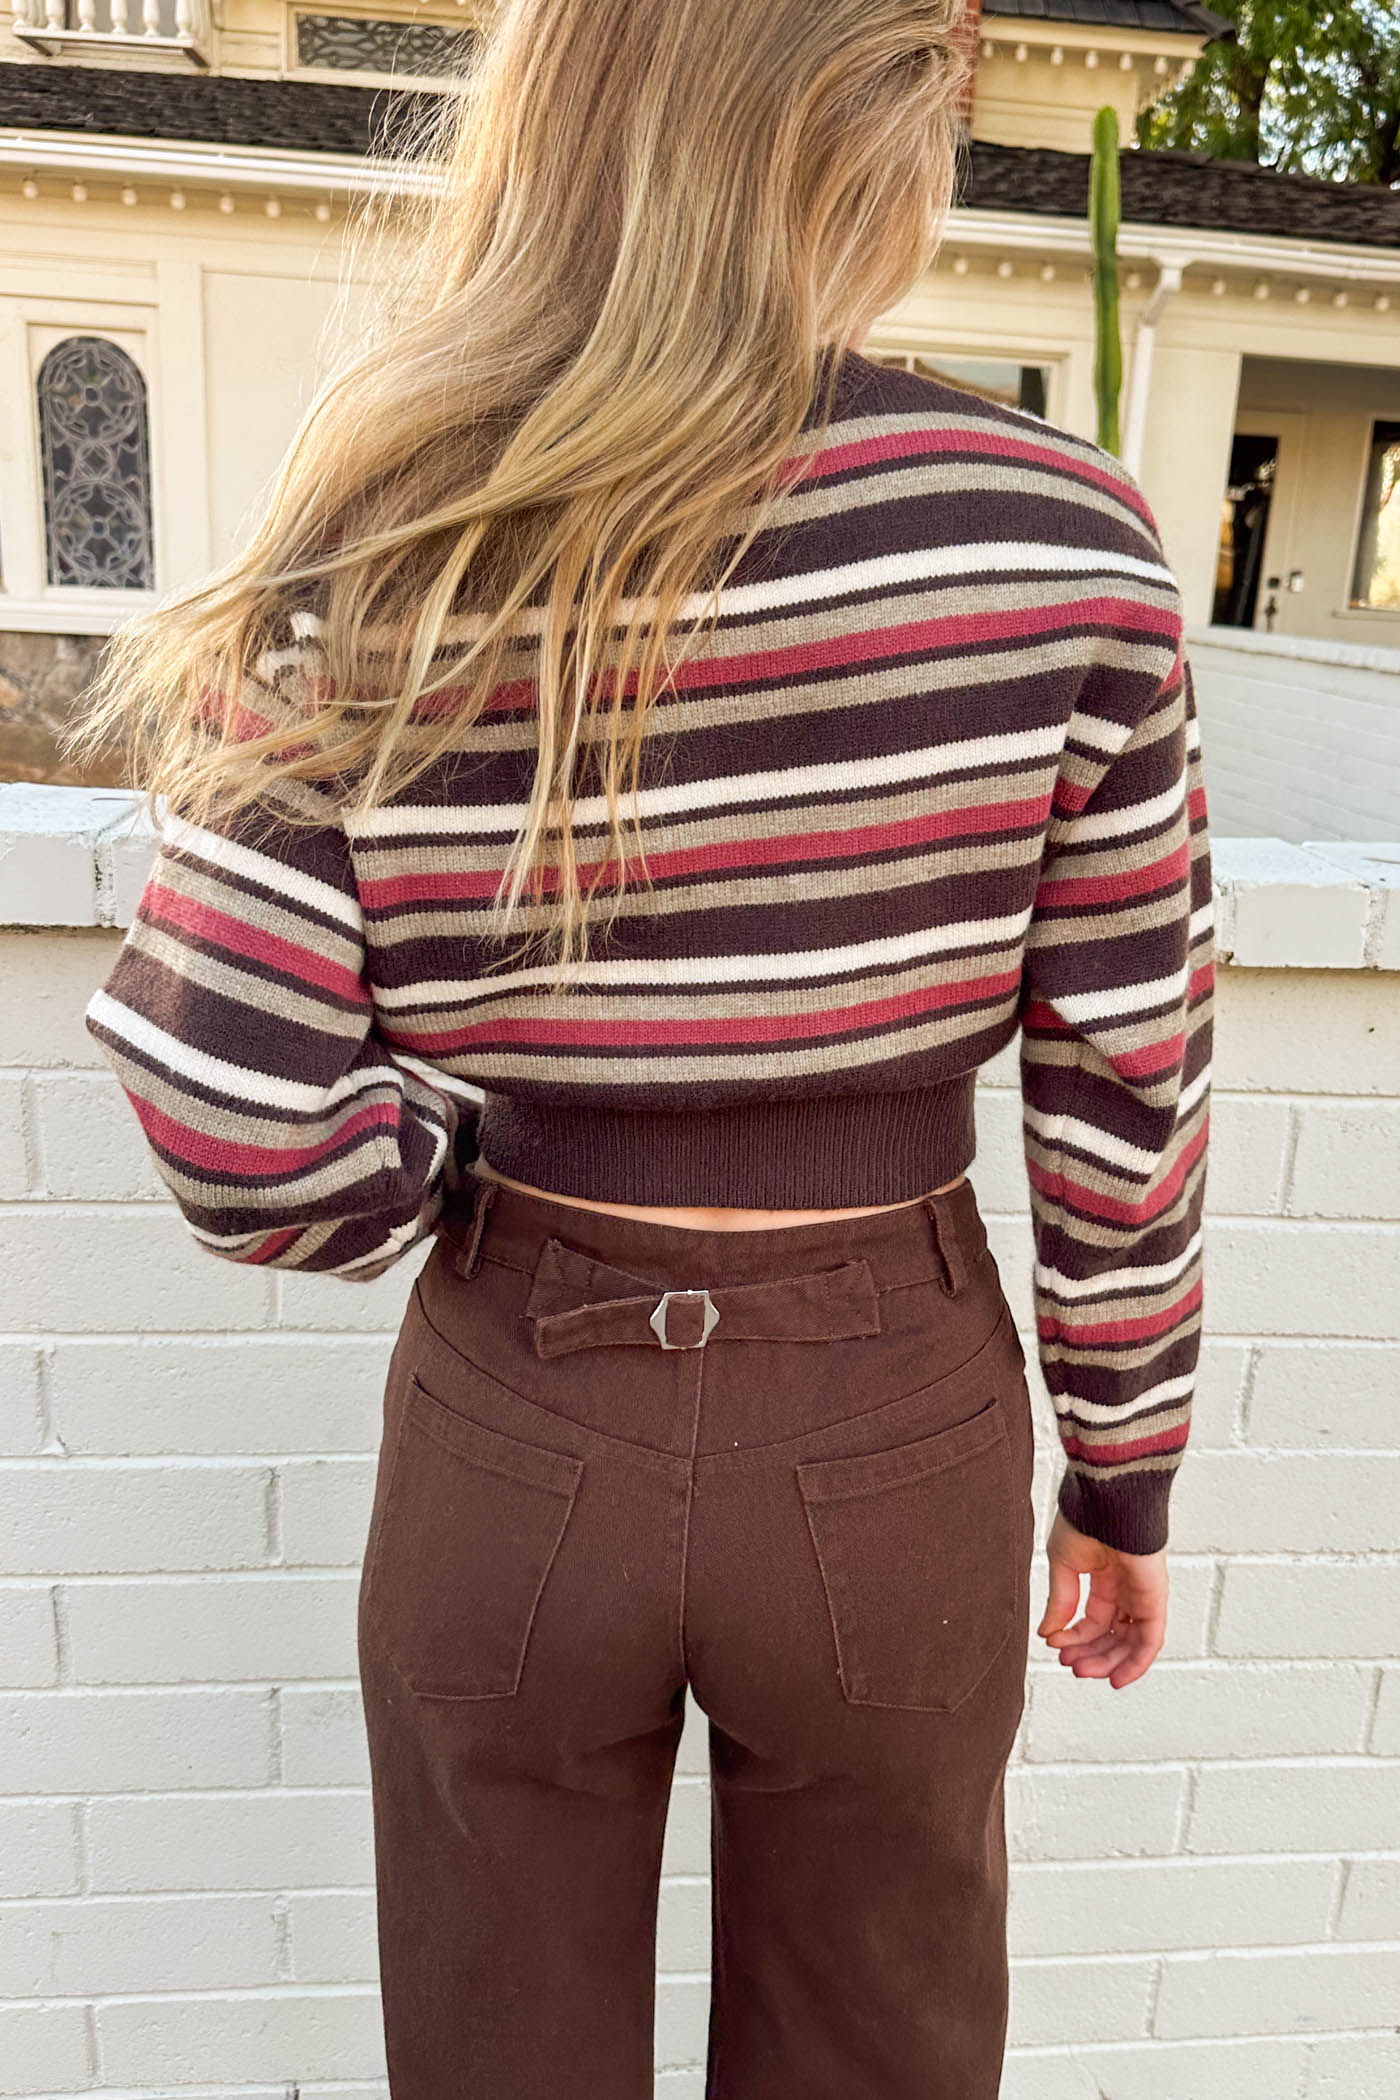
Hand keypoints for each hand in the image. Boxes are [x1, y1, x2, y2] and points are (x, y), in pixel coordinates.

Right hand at [1036, 1510, 1167, 1688]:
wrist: (1108, 1500)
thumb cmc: (1086, 1518)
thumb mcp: (1063, 1565)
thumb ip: (1060, 1601)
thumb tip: (1048, 1633)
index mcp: (1103, 1574)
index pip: (1092, 1617)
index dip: (1073, 1636)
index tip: (1053, 1643)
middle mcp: (1125, 1587)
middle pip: (1112, 1634)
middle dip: (1090, 1653)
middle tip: (1071, 1665)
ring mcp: (1142, 1593)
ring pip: (1130, 1641)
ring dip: (1107, 1661)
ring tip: (1084, 1671)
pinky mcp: (1155, 1598)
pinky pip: (1150, 1639)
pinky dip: (1136, 1662)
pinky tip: (1117, 1677)